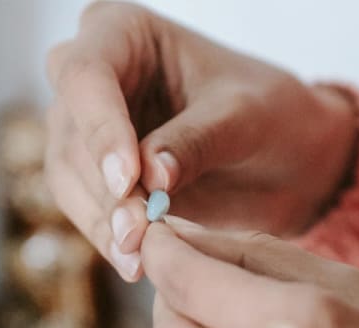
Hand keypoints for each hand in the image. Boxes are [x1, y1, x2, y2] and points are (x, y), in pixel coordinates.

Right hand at [45, 1, 357, 281]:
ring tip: (139, 259)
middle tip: (137, 233)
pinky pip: (88, 209)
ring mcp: (92, 130)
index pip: (87, 75)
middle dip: (102, 189)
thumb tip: (149, 179)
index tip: (128, 181)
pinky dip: (109, 239)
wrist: (290, 159)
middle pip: (70, 131)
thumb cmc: (273, 115)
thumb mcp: (245, 118)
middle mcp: (95, 76)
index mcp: (124, 33)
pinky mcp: (101, 179)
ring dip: (101, 222)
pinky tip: (137, 264)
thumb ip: (196, 141)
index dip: (101, 130)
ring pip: (68, 177)